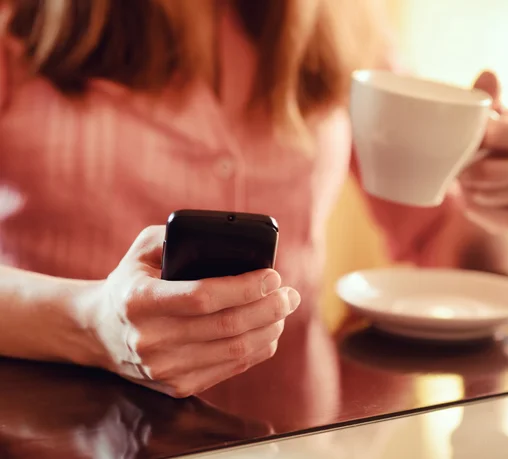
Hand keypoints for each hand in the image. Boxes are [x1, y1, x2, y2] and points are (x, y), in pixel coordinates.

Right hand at [81, 226, 300, 397]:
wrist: (101, 331)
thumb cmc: (132, 281)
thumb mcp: (144, 250)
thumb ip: (179, 236)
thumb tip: (230, 237)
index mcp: (139, 301)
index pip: (203, 297)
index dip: (244, 288)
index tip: (272, 276)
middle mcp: (149, 340)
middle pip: (226, 326)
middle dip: (269, 308)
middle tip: (289, 294)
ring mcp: (163, 368)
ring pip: (234, 350)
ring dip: (269, 328)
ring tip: (284, 309)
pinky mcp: (176, 386)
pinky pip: (229, 368)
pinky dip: (257, 349)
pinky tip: (268, 331)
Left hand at [459, 71, 507, 232]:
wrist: (493, 183)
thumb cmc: (491, 145)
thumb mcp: (490, 119)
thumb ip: (488, 99)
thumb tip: (487, 74)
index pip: (500, 135)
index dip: (474, 138)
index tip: (461, 138)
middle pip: (488, 173)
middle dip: (464, 170)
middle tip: (456, 165)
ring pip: (485, 196)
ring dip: (467, 189)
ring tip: (465, 180)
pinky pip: (489, 218)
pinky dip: (474, 210)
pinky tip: (472, 199)